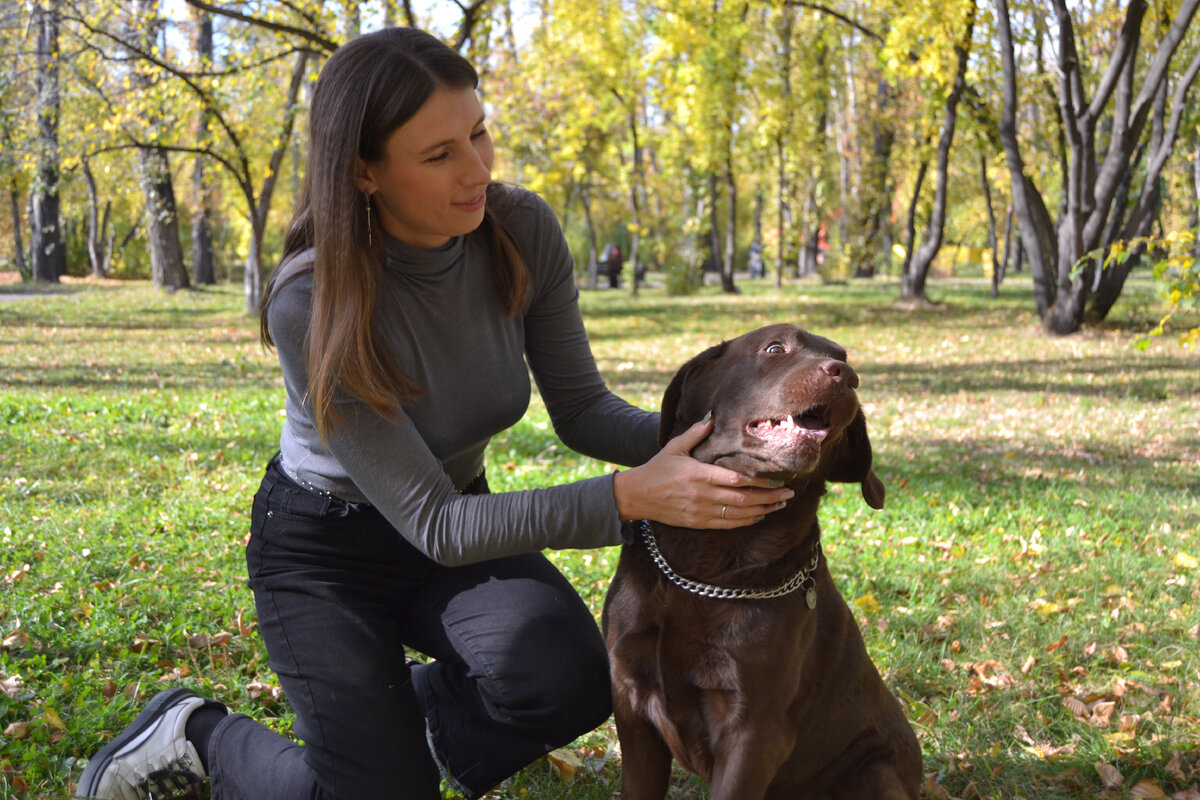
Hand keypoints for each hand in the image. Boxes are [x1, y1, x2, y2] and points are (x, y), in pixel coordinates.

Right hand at [612, 416, 793, 528]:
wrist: (637, 496)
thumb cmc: (657, 468)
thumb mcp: (674, 447)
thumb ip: (696, 433)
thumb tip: (712, 417)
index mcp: (699, 474)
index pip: (736, 479)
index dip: (760, 481)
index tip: (778, 479)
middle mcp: (702, 495)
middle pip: (743, 498)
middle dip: (770, 497)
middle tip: (790, 494)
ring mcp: (701, 511)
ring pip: (739, 513)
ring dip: (763, 509)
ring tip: (781, 505)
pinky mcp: (698, 522)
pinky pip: (727, 524)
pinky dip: (746, 521)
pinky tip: (759, 515)